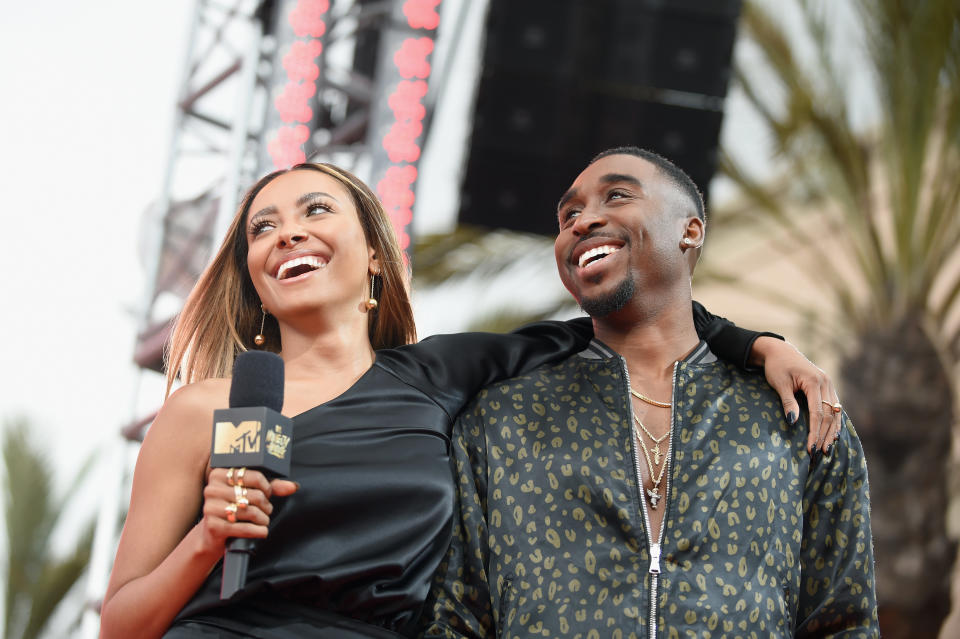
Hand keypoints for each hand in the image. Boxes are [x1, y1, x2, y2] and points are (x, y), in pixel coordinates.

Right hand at [198, 467, 297, 551]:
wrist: (212, 535)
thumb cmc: (233, 509)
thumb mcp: (250, 493)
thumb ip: (272, 487)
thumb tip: (293, 486)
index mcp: (220, 474)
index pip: (255, 476)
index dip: (267, 488)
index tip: (267, 494)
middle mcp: (212, 489)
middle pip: (255, 495)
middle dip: (266, 506)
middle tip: (266, 510)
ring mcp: (211, 508)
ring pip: (251, 511)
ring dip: (263, 519)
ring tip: (263, 520)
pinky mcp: (214, 526)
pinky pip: (245, 528)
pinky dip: (258, 531)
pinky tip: (261, 531)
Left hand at [751, 336, 841, 454]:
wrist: (780, 351)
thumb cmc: (777, 367)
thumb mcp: (779, 384)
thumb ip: (788, 402)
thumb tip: (793, 422)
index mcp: (814, 381)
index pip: (818, 413)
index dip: (815, 432)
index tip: (810, 448)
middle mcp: (826, 383)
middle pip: (830, 415)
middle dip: (825, 435)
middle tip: (820, 454)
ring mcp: (828, 384)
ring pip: (836, 412)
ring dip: (832, 431)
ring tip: (828, 448)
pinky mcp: (827, 387)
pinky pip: (834, 407)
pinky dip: (834, 421)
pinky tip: (833, 434)